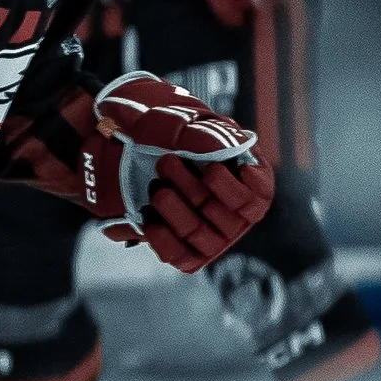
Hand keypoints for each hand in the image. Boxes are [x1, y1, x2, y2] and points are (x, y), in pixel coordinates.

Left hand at [83, 72, 273, 272]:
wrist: (122, 148)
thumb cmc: (159, 132)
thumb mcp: (180, 124)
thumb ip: (205, 137)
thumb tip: (230, 151)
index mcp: (244, 179)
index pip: (258, 196)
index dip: (243, 187)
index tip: (221, 169)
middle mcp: (233, 212)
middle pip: (226, 215)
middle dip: (193, 188)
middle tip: (166, 163)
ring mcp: (210, 235)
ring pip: (201, 235)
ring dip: (176, 211)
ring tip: (156, 188)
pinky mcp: (186, 251)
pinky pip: (182, 256)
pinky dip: (164, 239)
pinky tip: (149, 218)